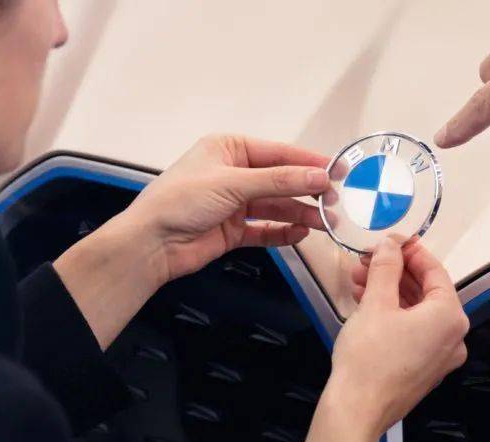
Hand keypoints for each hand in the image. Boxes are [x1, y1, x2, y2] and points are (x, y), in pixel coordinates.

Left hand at [127, 134, 330, 281]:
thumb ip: (279, 181)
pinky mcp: (234, 230)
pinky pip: (266, 229)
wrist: (152, 244)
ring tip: (325, 222)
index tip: (338, 170)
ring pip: (277, 206)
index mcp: (229, 148)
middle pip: (281, 181)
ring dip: (301, 214)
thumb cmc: (180, 201)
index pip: (279, 153)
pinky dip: (283, 232)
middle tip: (335, 200)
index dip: (309, 162)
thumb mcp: (232, 183)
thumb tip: (318, 176)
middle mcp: (234, 173)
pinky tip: (300, 233)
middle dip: (308, 191)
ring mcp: (234, 203)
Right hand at [298, 238, 468, 441]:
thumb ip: (386, 267)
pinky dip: (393, 315)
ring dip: (390, 293)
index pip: (435, 272)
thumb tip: (389, 244)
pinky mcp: (424, 370)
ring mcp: (441, 357)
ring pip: (417, 313)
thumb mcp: (376, 303)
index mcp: (450, 317)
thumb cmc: (369, 355)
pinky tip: (366, 305)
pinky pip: (413, 332)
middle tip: (366, 260)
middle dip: (395, 273)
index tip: (390, 240)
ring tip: (359, 281)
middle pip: (427, 292)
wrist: (357, 410)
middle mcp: (454, 337)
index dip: (411, 252)